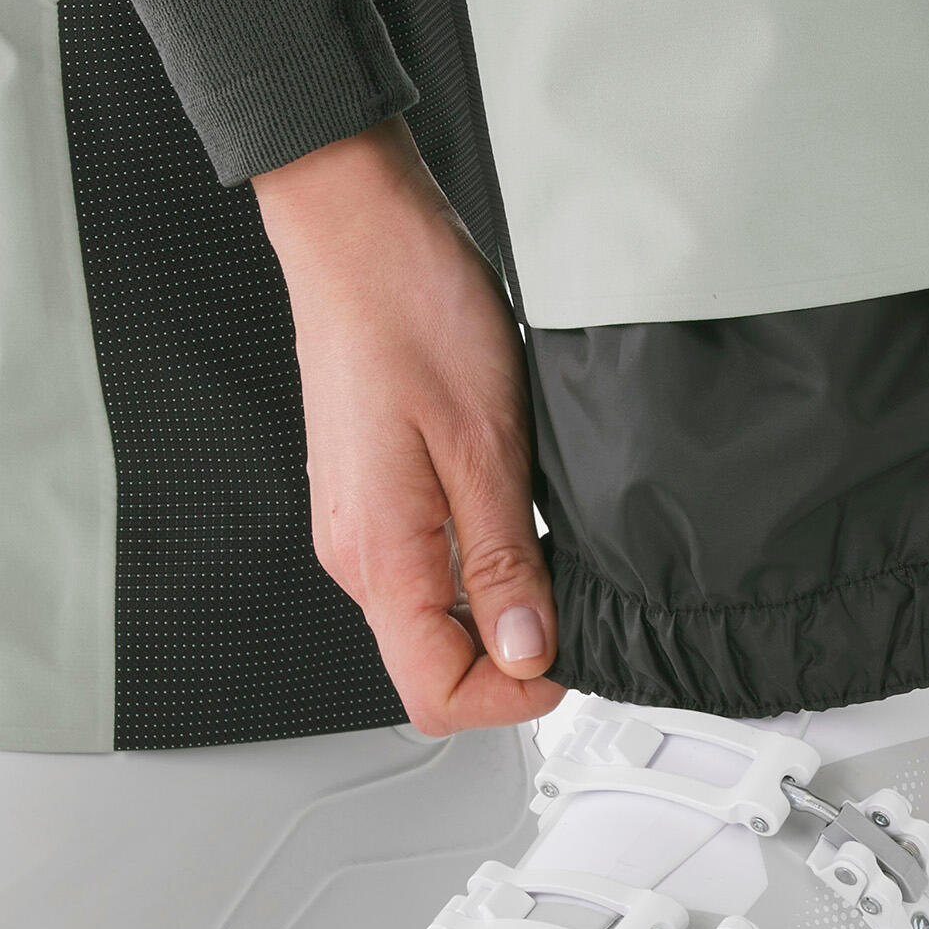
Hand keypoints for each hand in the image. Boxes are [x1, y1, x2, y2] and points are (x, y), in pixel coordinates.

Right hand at [252, 120, 562, 731]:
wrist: (360, 232)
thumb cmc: (409, 310)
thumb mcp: (486, 444)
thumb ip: (503, 562)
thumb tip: (529, 650)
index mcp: (378, 555)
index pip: (436, 694)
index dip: (515, 695)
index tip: (572, 654)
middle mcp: (354, 553)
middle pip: (434, 662)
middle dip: (513, 649)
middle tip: (573, 590)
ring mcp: (358, 524)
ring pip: (433, 614)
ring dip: (498, 598)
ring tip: (543, 530)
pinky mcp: (371, 493)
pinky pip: (425, 562)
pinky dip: (477, 556)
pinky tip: (508, 500)